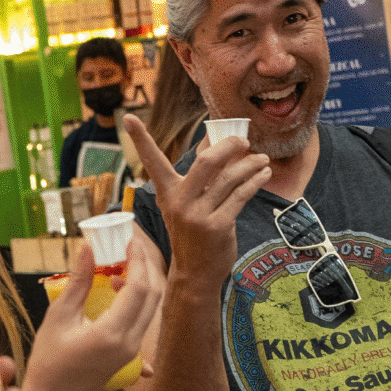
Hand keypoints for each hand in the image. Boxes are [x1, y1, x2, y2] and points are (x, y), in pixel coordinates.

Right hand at [23, 240, 159, 390]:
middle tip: (128, 246)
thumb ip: (77, 281)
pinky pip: (141, 319)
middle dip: (144, 266)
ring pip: (150, 308)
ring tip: (118, 263)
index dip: (137, 260)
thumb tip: (87, 247)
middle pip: (152, 296)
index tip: (129, 240)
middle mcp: (130, 343)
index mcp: (112, 333)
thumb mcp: (58, 318)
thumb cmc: (48, 363)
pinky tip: (116, 287)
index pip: (138, 288)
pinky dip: (135, 298)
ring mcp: (133, 350)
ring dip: (140, 282)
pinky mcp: (130, 354)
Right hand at [123, 113, 270, 289]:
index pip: (152, 161)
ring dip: (250, 165)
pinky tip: (263, 175)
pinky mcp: (218, 226)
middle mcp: (180, 202)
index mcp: (167, 193)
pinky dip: (255, 181)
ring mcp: (199, 215)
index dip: (139, 139)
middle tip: (243, 142)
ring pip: (230, 179)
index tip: (127, 117)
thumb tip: (219, 147)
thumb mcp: (185, 207)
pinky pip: (241, 195)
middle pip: (206, 162)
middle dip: (228, 146)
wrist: (195, 274)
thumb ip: (198, 181)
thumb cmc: (193, 235)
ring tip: (262, 159)